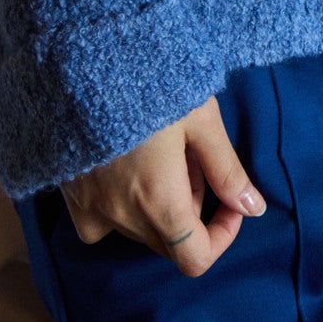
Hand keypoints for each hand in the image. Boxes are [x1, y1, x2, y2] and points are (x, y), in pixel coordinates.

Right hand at [58, 94, 266, 277]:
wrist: (86, 63)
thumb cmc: (152, 84)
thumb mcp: (201, 119)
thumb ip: (226, 170)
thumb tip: (254, 208)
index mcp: (159, 203)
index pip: (196, 258)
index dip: (223, 235)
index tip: (229, 200)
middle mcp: (121, 217)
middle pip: (169, 242)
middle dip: (192, 208)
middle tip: (193, 157)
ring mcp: (90, 210)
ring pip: (138, 229)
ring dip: (159, 204)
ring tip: (162, 150)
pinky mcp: (68, 198)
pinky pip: (102, 221)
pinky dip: (122, 203)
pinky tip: (126, 164)